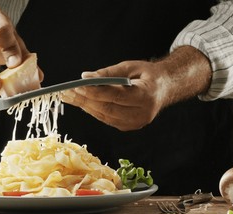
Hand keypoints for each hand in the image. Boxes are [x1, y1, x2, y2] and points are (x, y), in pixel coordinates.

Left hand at [61, 46, 211, 130]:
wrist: (165, 88)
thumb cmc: (148, 75)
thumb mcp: (130, 66)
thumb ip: (108, 73)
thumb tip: (86, 77)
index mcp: (146, 96)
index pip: (115, 96)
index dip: (94, 92)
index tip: (77, 86)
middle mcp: (142, 113)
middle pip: (107, 109)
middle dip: (85, 101)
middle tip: (66, 93)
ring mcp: (136, 123)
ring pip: (105, 116)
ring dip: (85, 107)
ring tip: (69, 97)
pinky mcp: (129, 127)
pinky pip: (107, 120)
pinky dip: (93, 111)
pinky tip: (82, 103)